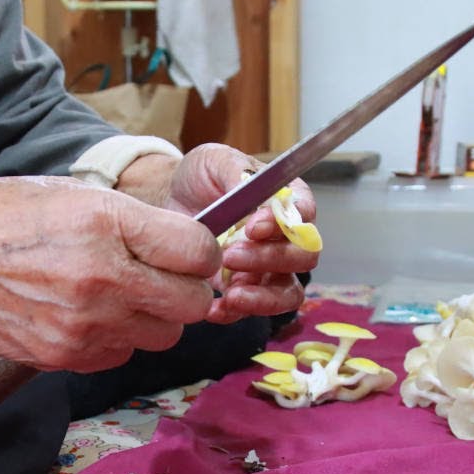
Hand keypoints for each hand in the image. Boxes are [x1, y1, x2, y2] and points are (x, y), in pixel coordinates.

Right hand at [0, 176, 220, 371]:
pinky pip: (125, 353)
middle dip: (187, 289)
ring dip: (155, 318)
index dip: (202, 252)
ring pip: (165, 335)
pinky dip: (119, 338)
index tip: (189, 252)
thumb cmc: (6, 219)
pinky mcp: (69, 356)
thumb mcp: (72, 193)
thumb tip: (187, 239)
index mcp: (106, 224)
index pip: (198, 252)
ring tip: (124, 296)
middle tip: (165, 278)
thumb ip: (133, 218)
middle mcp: (102, 278)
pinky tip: (93, 315)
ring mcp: (87, 324)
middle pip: (192, 302)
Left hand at [158, 143, 319, 323]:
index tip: (254, 227)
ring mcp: (267, 268)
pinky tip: (213, 309)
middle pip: (304, 257)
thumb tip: (249, 186)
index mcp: (286, 201)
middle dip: (270, 259)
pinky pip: (252, 311)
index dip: (287, 225)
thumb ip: (235, 171)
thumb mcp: (213, 160)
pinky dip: (234, 313)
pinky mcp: (243, 289)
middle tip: (231, 255)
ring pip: (288, 293)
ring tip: (231, 295)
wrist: (169, 203)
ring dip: (264, 297)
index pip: (304, 215)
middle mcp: (285, 238)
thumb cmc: (200, 178)